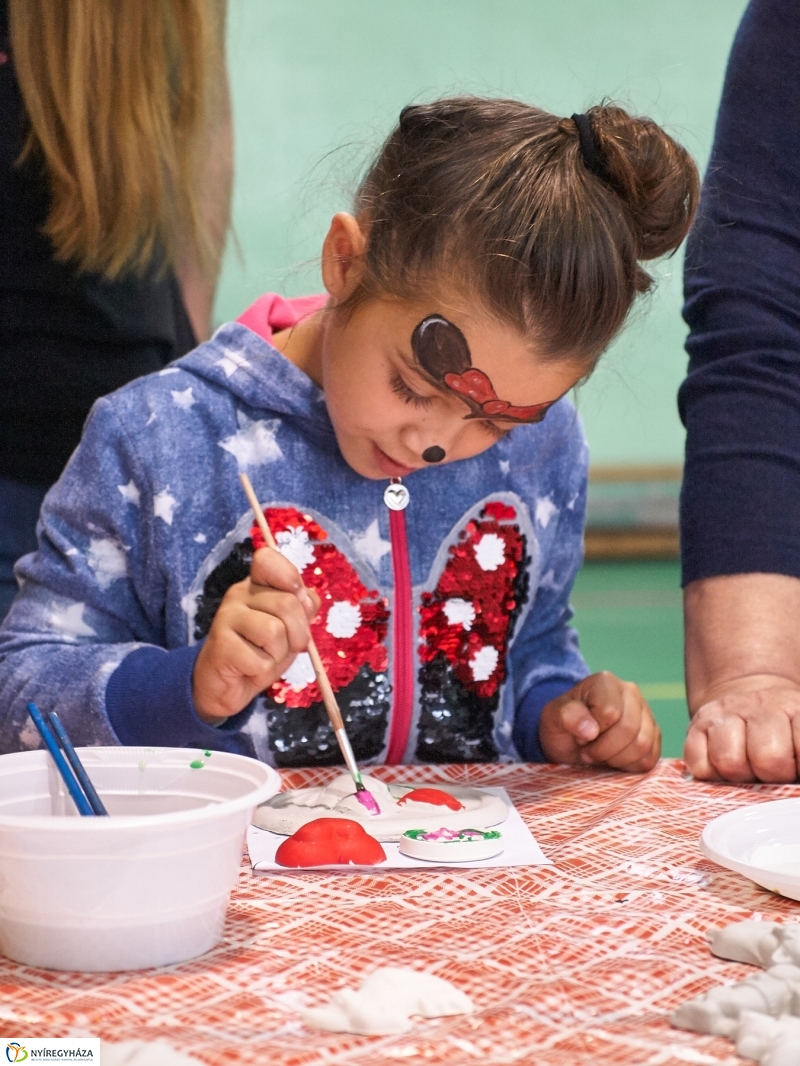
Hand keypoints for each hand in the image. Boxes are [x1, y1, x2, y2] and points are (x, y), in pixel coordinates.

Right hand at [192, 547, 318, 722]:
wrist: (226, 685)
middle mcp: (238, 594)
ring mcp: (225, 617)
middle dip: (298, 634)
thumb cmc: (260, 652)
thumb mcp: (290, 628)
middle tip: (284, 646)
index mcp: (256, 585)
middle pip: (287, 603)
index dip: (290, 577)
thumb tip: (306, 599)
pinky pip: (261, 660)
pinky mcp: (220, 645)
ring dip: (279, 654)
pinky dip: (263, 671)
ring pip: (275, 632)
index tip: (296, 599)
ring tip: (263, 658)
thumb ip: (303, 608)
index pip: (267, 559)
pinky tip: (249, 669)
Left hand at [538, 671, 659, 771]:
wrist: (572, 739)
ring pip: (642, 745)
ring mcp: (646, 713)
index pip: (610, 712)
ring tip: (600, 754)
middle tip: (587, 750)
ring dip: (616, 759)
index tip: (579, 735)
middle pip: (629, 730)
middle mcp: (631, 692)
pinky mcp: (654, 735)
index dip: (592, 732)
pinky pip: (650, 759)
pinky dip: (629, 766)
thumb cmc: (563, 725)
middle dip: (603, 749)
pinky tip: (614, 759)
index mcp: (605, 683)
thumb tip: (591, 729)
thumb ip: (567, 717)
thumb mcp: (553, 719)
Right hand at [685, 682, 799, 782]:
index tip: (796, 771)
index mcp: (795, 709)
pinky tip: (722, 767)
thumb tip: (794, 786)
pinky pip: (699, 764)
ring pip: (729, 761)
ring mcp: (724, 712)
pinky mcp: (695, 725)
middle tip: (772, 774)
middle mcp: (760, 705)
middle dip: (772, 777)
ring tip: (747, 772)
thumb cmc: (783, 736)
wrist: (748, 705)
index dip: (799, 769)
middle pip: (769, 758)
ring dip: (738, 777)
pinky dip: (710, 774)